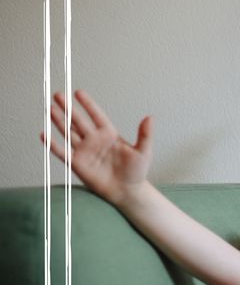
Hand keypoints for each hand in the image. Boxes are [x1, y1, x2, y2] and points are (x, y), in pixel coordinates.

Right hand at [43, 90, 151, 205]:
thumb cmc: (136, 172)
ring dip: (58, 121)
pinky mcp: (77, 164)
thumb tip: (150, 117)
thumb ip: (145, 135)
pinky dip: (52, 144)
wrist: (127, 191)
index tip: (78, 92)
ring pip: (68, 132)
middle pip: (78, 121)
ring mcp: (84, 151)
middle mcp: (95, 140)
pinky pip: (62, 152)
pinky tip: (44, 134)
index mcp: (109, 134)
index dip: (88, 104)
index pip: (96, 115)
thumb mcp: (144, 152)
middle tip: (58, 94)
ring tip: (49, 108)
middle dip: (68, 108)